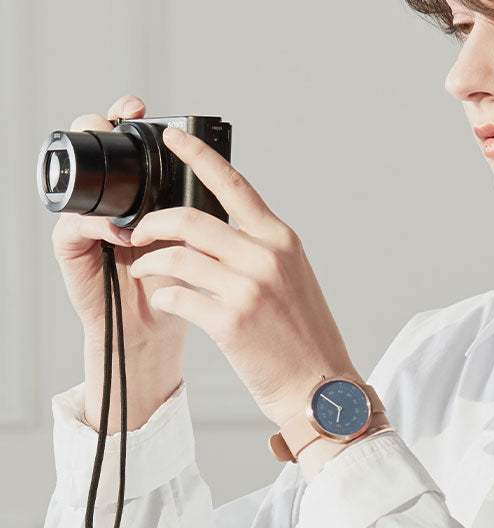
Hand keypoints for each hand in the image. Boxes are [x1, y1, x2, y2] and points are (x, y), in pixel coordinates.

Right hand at [52, 94, 189, 368]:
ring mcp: (87, 220)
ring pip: (81, 183)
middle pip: (94, 150)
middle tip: (119, 117)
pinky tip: (120, 232)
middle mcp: (109, 200)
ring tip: (121, 175)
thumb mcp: (197, 238)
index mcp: (140, 191)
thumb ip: (197, 208)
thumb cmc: (181, 283)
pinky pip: (75, 225)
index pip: (128, 143)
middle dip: (101, 126)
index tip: (141, 105)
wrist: (160, 325)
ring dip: (101, 176)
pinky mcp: (71, 247)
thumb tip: (215, 171)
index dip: (128, 117)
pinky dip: (97, 225)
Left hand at [128, 126, 361, 427]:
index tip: (173, 138)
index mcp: (282, 240)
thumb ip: (260, 249)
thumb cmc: (304, 338)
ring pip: (177, 255)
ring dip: (150, 260)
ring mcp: (248, 288)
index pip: (235, 185)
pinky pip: (176, 296)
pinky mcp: (230, 322)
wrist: (320, 389)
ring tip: (143, 268)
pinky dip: (163, 296)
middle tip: (138, 230)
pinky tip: (165, 301)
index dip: (199, 156)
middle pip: (191, 218)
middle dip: (153, 221)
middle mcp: (266, 256)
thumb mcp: (292, 279)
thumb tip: (217, 231)